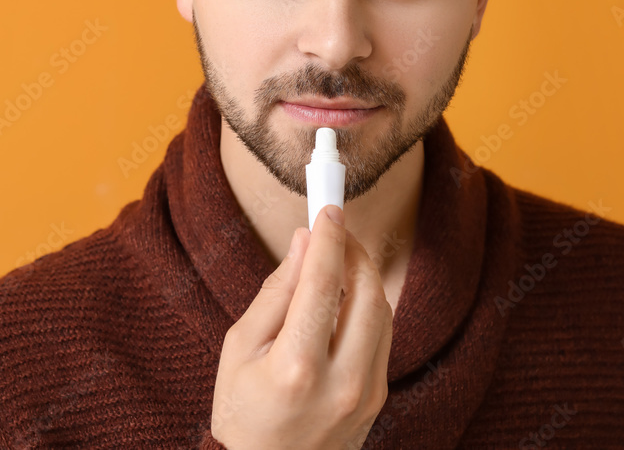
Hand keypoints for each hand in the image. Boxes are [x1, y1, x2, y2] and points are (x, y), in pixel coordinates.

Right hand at [209, 204, 392, 449]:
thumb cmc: (242, 411)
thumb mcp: (239, 348)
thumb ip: (275, 292)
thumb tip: (304, 243)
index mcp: (296, 368)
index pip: (324, 284)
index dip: (329, 239)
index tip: (329, 211)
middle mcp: (341, 382)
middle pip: (368, 294)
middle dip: (356, 252)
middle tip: (337, 231)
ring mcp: (366, 394)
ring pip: (384, 314)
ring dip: (365, 277)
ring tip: (339, 260)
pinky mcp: (378, 399)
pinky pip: (383, 337)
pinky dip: (369, 308)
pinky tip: (346, 298)